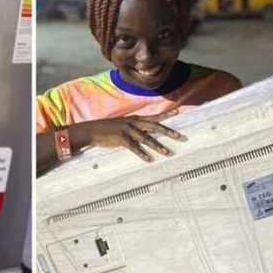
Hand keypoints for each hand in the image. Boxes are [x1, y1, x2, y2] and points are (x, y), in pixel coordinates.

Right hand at [69, 110, 186, 161]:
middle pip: (155, 127)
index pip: (154, 116)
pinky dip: (142, 154)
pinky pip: (134, 148)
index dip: (166, 114)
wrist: (92, 130)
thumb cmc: (109, 129)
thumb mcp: (123, 124)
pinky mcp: (121, 139)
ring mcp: (127, 130)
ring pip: (147, 139)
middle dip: (169, 132)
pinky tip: (149, 159)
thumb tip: (146, 132)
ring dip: (158, 146)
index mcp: (135, 118)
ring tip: (168, 153)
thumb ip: (135, 127)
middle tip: (180, 137)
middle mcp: (133, 122)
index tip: (178, 112)